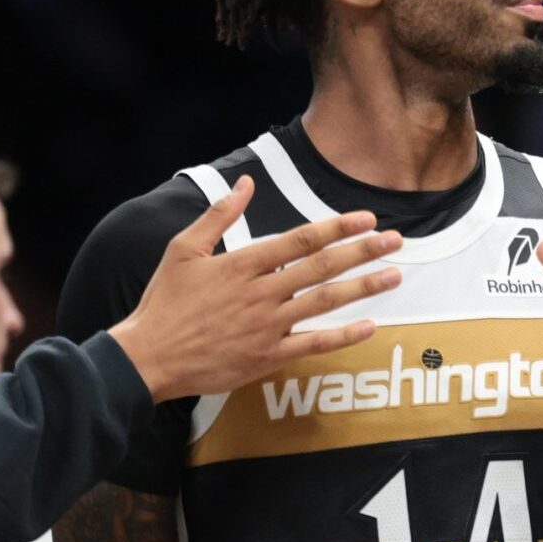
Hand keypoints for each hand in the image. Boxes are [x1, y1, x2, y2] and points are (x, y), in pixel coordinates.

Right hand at [110, 175, 403, 401]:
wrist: (147, 358)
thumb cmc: (165, 303)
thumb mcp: (183, 250)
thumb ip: (218, 215)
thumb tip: (245, 183)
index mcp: (242, 264)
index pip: (301, 240)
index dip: (338, 227)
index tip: (366, 218)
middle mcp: (261, 293)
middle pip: (322, 267)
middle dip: (363, 251)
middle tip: (396, 240)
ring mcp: (267, 326)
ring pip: (326, 302)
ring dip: (364, 287)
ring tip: (394, 275)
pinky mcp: (268, 356)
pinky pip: (314, 344)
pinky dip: (344, 336)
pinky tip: (371, 325)